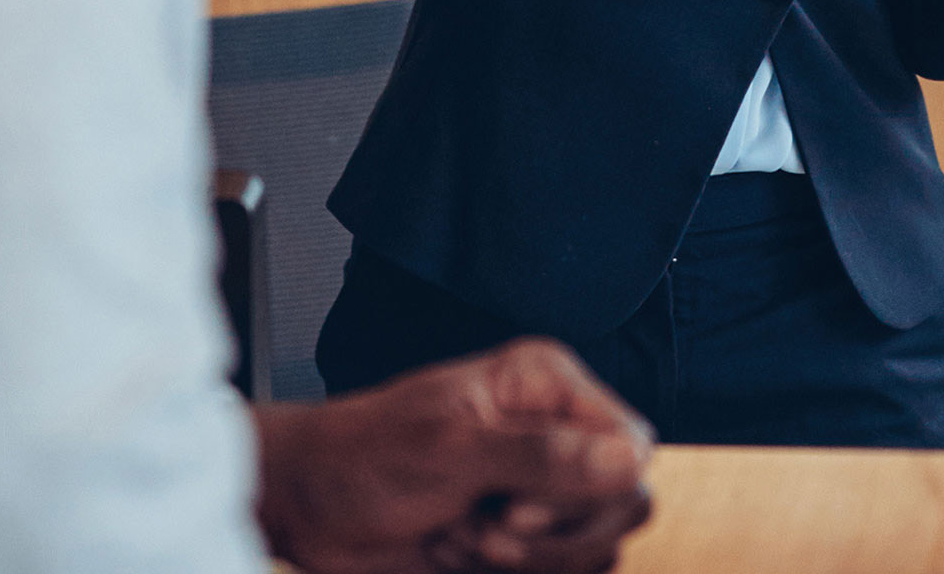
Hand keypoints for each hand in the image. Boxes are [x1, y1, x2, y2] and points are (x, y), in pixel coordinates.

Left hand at [254, 337, 654, 572]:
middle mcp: (556, 433)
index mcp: (546, 386)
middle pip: (626, 501)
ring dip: (531, 563)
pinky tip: (464, 552)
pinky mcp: (527, 540)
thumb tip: (628, 460)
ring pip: (599, 547)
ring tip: (465, 536)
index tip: (520, 508)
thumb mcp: (449, 449)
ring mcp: (543, 490)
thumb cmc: (363, 457)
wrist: (312, 509)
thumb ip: (540, 454)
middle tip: (491, 527)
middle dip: (558, 536)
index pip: (631, 444)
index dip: (588, 490)